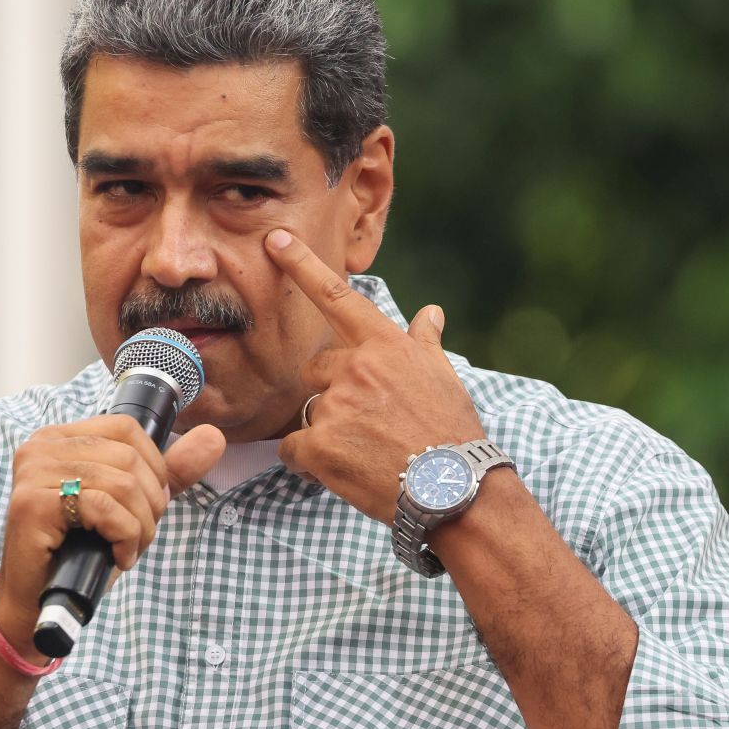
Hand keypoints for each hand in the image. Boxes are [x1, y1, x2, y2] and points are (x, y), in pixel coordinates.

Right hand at [0, 417, 225, 658]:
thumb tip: (215, 436)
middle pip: (129, 457)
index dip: (154, 468)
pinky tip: (116, 557)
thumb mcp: (131, 505)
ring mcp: (32, 472)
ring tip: (127, 550)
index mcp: (59, 437)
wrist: (37, 606)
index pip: (127, 428)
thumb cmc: (81, 553)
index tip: (146, 506)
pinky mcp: (31, 504)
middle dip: (150, 504)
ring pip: (122, 483)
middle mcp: (40, 446)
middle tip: (137, 537)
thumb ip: (171, 471)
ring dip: (139, 526)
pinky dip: (124, 537)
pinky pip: (104, 507)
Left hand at [266, 228, 485, 522]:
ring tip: (367, 453)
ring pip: (310, 412)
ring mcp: (336, 406)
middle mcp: (356, 368)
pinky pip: (293, 449)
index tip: (275, 240)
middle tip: (367, 423)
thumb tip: (432, 313)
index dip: (302, 265)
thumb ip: (425, 342)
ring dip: (328, 432)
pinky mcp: (319, 445)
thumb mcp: (445, 378)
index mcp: (385, 346)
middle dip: (332, 392)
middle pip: (316, 368)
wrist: (454, 488)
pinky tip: (342, 472)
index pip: (336, 297)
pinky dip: (309, 462)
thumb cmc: (453, 432)